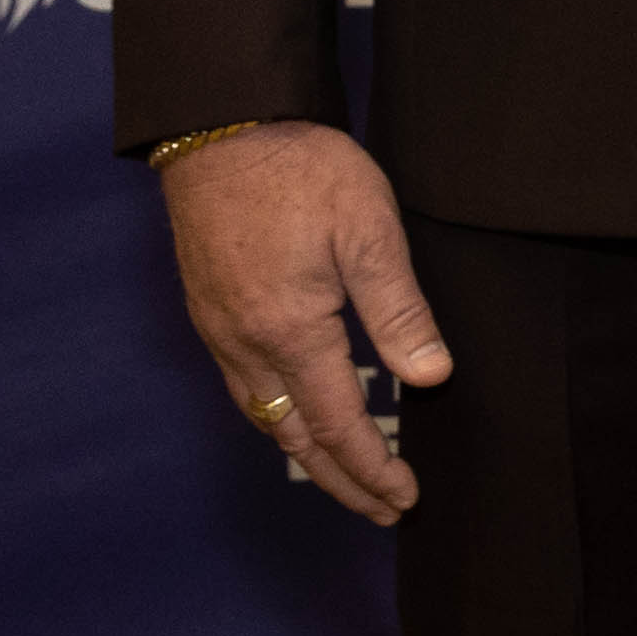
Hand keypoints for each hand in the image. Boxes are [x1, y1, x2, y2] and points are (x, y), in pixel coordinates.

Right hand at [159, 122, 449, 523]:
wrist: (220, 127)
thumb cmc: (302, 171)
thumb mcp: (370, 232)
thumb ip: (399, 310)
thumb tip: (429, 379)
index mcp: (291, 332)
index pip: (338, 424)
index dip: (372, 467)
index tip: (403, 498)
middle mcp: (245, 343)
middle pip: (294, 436)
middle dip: (340, 478)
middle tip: (379, 508)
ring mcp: (218, 328)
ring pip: (262, 415)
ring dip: (305, 451)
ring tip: (343, 474)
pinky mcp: (207, 307)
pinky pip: (242, 385)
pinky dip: (274, 416)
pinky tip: (294, 412)